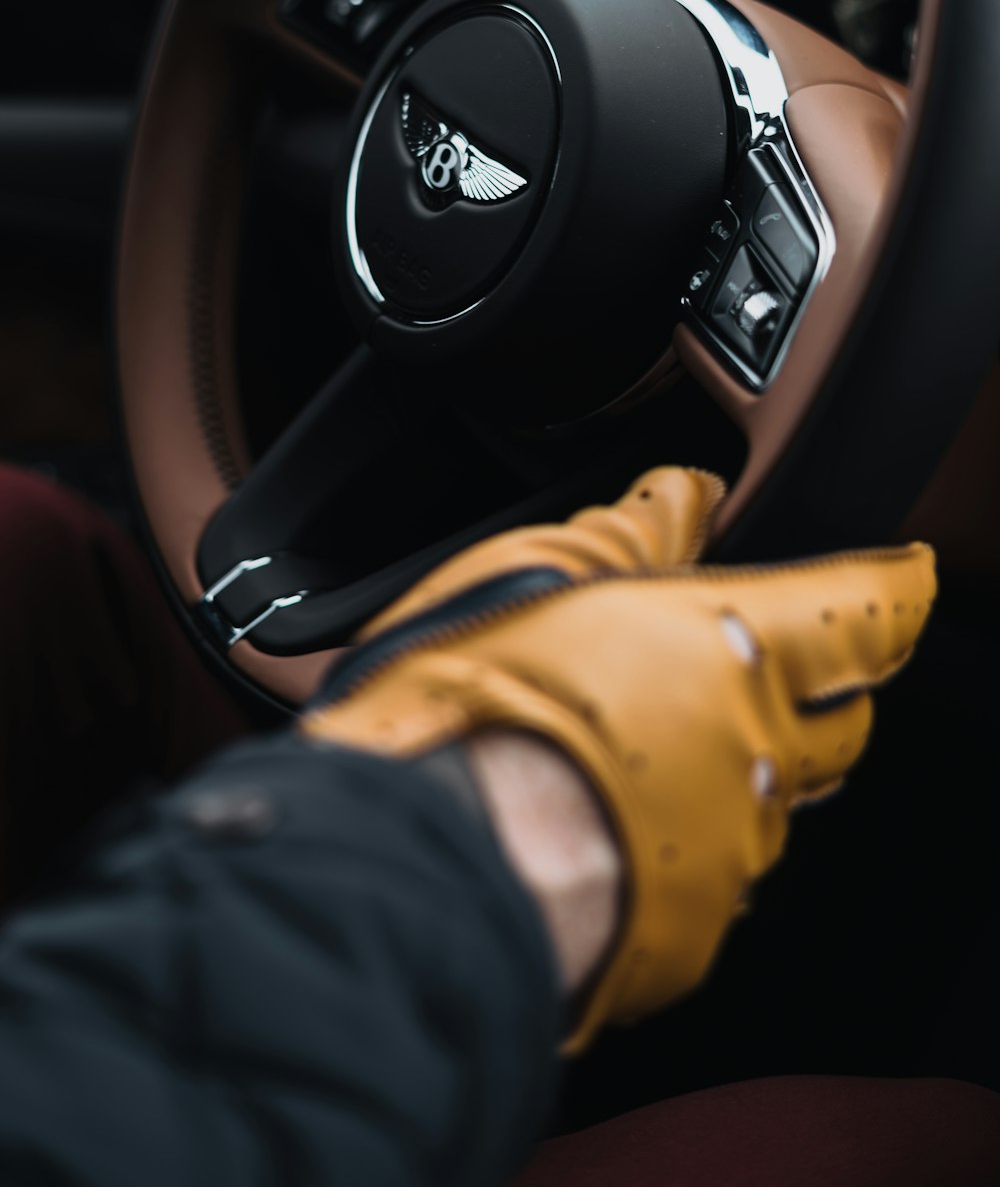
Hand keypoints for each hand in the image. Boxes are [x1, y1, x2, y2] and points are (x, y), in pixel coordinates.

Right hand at [302, 468, 935, 1048]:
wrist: (433, 856)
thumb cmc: (481, 703)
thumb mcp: (548, 569)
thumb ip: (638, 529)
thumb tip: (687, 493)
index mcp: (738, 646)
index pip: (870, 608)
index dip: (894, 585)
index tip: (902, 574)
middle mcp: (758, 749)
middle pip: (847, 717)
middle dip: (828, 686)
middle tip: (771, 656)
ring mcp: (729, 846)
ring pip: (780, 798)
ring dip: (749, 763)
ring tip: (664, 738)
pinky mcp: (688, 926)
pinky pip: (719, 872)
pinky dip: (690, 837)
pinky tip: (621, 816)